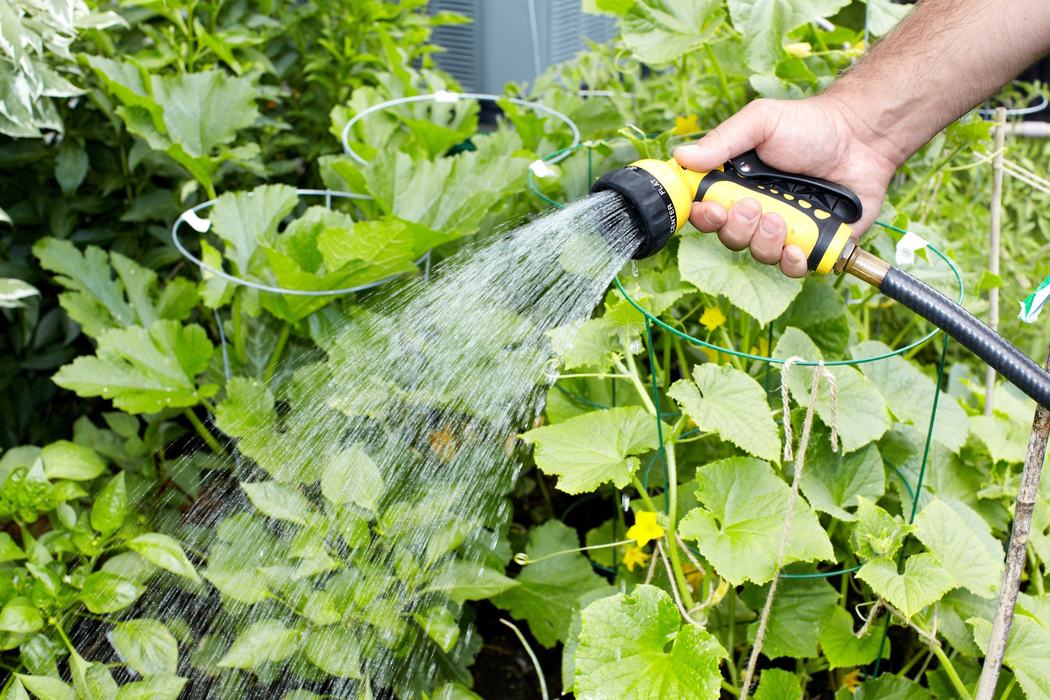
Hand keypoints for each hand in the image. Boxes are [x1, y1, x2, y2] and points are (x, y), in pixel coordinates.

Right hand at [673, 95, 901, 276]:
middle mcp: (756, 212)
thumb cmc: (809, 126)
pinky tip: (797, 248)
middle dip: (737, 227)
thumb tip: (681, 156)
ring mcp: (784, 231)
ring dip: (765, 240)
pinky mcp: (812, 245)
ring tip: (781, 218)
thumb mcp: (761, 122)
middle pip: (729, 238)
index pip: (706, 211)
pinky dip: (791, 262)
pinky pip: (792, 269)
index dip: (702, 216)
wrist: (862, 138)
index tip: (709, 208)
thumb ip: (722, 140)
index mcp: (737, 185)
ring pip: (758, 255)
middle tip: (754, 206)